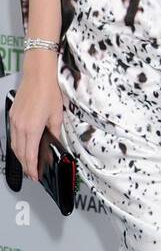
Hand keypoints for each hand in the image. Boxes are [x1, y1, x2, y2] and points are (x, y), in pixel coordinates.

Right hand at [9, 64, 64, 180]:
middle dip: (26, 165)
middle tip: (32, 173)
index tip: (36, 175)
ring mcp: (15, 120)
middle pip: (20, 153)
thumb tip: (55, 143)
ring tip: (28, 163)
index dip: (33, 168)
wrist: (38, 75)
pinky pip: (13, 135)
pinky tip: (23, 146)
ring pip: (15, 145)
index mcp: (32, 128)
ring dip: (21, 156)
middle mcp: (20, 126)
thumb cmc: (48, 91)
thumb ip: (55, 133)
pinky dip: (18, 145)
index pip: (30, 155)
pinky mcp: (12, 115)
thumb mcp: (56, 116)